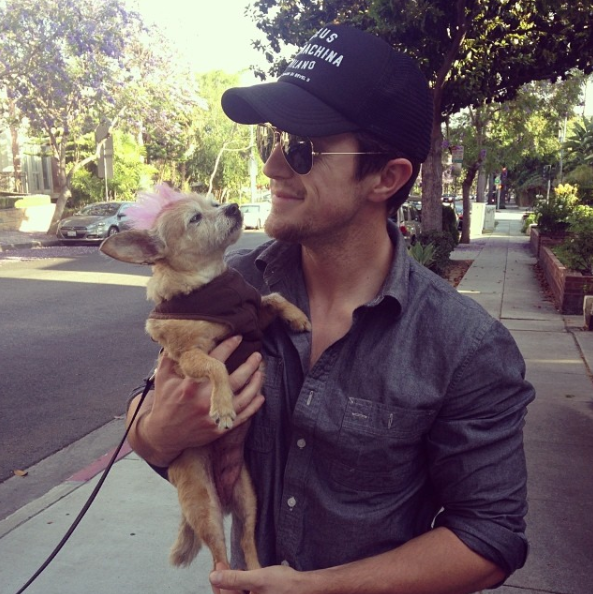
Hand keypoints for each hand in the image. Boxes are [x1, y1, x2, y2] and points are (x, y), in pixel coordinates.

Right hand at [136, 335, 264, 464]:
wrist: (164, 435)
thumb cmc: (164, 402)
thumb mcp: (163, 378)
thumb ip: (170, 357)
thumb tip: (177, 338)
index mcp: (191, 385)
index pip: (215, 361)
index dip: (228, 347)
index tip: (238, 337)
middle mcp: (204, 400)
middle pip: (234, 379)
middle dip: (249, 365)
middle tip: (257, 355)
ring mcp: (213, 416)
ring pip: (242, 398)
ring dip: (255, 384)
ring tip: (261, 372)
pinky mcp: (218, 429)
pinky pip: (241, 417)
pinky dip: (253, 406)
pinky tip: (260, 396)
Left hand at [210, 563, 302, 593]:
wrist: (305, 588)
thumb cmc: (284, 584)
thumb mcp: (257, 579)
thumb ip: (235, 579)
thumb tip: (213, 576)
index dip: (218, 583)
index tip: (217, 566)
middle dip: (225, 582)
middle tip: (222, 564)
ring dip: (233, 583)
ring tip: (232, 567)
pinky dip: (242, 586)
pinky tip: (243, 575)